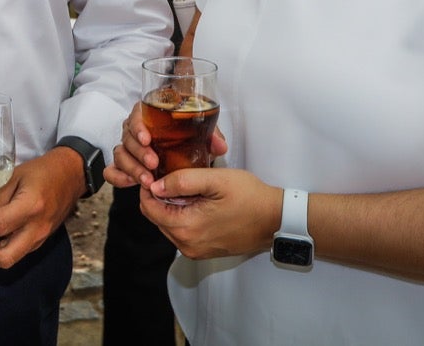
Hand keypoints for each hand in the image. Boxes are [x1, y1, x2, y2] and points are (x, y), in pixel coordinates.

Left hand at [0, 148, 85, 267]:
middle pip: (5, 257)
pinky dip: (1, 249)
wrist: (70, 175)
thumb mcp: (14, 175)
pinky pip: (18, 252)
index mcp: (30, 207)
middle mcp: (37, 228)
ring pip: (11, 258)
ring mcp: (41, 237)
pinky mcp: (41, 240)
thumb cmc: (42, 171)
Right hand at [104, 100, 228, 189]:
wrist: (185, 147)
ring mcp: (129, 148)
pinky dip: (118, 177)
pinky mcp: (126, 165)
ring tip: (147, 180)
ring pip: (120, 154)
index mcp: (150, 114)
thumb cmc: (188, 134)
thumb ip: (211, 135)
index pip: (136, 115)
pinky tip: (130, 183)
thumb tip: (220, 146)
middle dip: (139, 152)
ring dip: (132, 167)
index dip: (139, 127)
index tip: (147, 139)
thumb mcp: (201, 131)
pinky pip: (112, 170)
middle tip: (153, 164)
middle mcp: (136, 130)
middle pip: (127, 137)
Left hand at [137, 167, 281, 261]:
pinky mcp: (205, 251)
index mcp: (186, 228)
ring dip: (170, 207)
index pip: (149, 209)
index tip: (155, 171)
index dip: (148, 188)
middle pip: (156, 218)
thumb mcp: (216, 180)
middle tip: (171, 176)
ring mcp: (196, 251)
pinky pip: (182, 233)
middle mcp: (187, 245)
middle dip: (158, 197)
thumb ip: (182, 181)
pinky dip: (182, 217)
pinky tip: (197, 202)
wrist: (276, 219)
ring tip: (186, 188)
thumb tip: (155, 185)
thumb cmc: (250, 198)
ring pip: (168, 225)